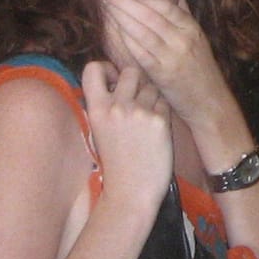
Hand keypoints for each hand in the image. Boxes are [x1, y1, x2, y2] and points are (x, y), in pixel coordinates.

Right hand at [81, 59, 172, 207]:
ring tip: (146, 119)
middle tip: (137, 99)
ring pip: (152, 86)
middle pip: (131, 71)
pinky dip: (163, 111)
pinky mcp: (161, 121)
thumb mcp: (98, 130)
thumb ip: (105, 104)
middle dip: (136, 81)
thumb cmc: (116, 161)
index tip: (113, 80)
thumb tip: (114, 79)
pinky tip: (156, 130)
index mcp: (96, 109)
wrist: (132, 190)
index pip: (93, 68)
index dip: (105, 68)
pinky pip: (165, 103)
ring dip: (152, 97)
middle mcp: (117, 107)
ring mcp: (140, 112)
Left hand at [97, 0, 231, 130]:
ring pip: (143, 30)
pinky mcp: (164, 74)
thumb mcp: (196, 39)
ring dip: (120, 16)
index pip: (163, 2)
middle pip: (150, 13)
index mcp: (191, 27)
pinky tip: (113, 30)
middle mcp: (184, 38)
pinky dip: (126, 39)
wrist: (210, 103)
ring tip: (104, 4)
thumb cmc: (199, 70)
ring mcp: (174, 56)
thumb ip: (182, 15)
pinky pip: (141, 52)